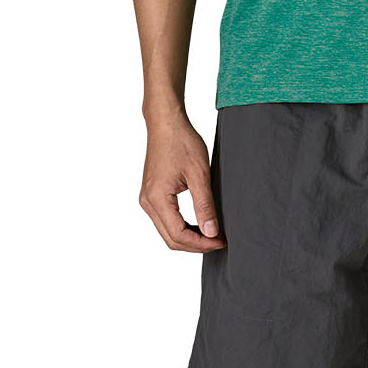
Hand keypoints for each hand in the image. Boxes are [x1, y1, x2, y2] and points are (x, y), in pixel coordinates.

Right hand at [139, 114, 225, 251]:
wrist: (166, 123)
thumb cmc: (181, 141)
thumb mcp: (199, 174)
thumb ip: (205, 205)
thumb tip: (211, 232)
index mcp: (157, 198)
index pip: (178, 235)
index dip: (201, 244)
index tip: (221, 242)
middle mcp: (147, 202)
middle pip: (170, 239)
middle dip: (196, 245)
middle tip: (219, 241)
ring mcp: (147, 199)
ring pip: (167, 231)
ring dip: (189, 237)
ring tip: (212, 234)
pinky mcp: (151, 194)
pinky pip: (165, 220)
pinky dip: (182, 227)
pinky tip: (199, 223)